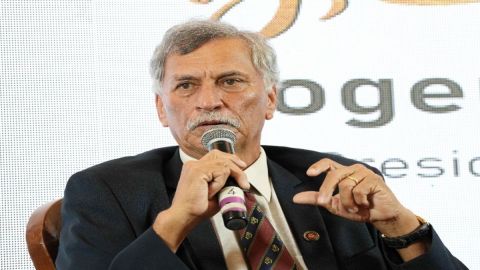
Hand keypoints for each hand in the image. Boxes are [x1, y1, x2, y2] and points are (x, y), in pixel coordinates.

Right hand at [153, 150, 249, 250]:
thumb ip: (224, 185)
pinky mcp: (198, 171)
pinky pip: (220, 171)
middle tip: (244, 176)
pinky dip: (222, 182)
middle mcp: (193, 165)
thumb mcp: (215, 194)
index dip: (229, 160)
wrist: (183, 217)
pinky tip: (216, 191)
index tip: (240, 168)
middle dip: (235, 162)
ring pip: (223, 162)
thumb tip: (239, 184)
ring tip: (240, 186)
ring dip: (235, 174)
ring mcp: (195, 166)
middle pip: (218, 154)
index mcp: (195, 168)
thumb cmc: (196, 209)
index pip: (214, 156)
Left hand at [292, 158, 419, 235]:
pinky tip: (366, 204)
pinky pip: (359, 190)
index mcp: (343, 174)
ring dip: (348, 201)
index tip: (309, 173)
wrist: (381, 217)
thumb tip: (296, 198)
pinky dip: (359, 201)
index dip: (318, 166)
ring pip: (346, 185)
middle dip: (326, 189)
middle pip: (334, 174)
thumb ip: (316, 199)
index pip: (328, 163)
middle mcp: (352, 170)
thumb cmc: (359, 209)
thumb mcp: (334, 205)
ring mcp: (364, 173)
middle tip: (323, 202)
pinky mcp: (374, 179)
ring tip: (355, 207)